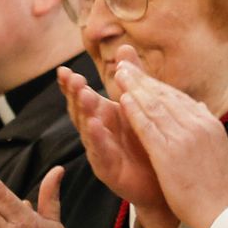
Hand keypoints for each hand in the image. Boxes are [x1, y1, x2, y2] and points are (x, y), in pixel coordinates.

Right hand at [59, 55, 165, 212]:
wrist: (164, 181)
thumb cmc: (148, 142)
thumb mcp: (138, 106)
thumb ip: (130, 78)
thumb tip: (124, 46)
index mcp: (104, 116)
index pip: (82, 98)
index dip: (71, 86)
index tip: (63, 70)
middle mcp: (97, 133)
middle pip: (80, 111)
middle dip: (75, 95)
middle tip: (74, 78)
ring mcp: (101, 152)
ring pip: (88, 130)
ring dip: (85, 112)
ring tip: (84, 95)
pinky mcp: (109, 170)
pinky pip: (101, 152)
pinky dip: (97, 139)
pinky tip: (95, 125)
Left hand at [116, 62, 227, 227]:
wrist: (223, 212)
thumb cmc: (220, 187)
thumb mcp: (218, 149)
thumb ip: (206, 126)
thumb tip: (201, 106)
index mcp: (209, 123)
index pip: (179, 98)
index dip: (157, 84)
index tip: (142, 75)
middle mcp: (198, 124)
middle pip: (165, 95)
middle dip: (142, 79)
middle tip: (124, 65)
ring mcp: (184, 137)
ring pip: (155, 105)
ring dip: (134, 88)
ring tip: (118, 74)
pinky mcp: (169, 152)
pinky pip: (148, 126)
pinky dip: (135, 111)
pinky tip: (122, 100)